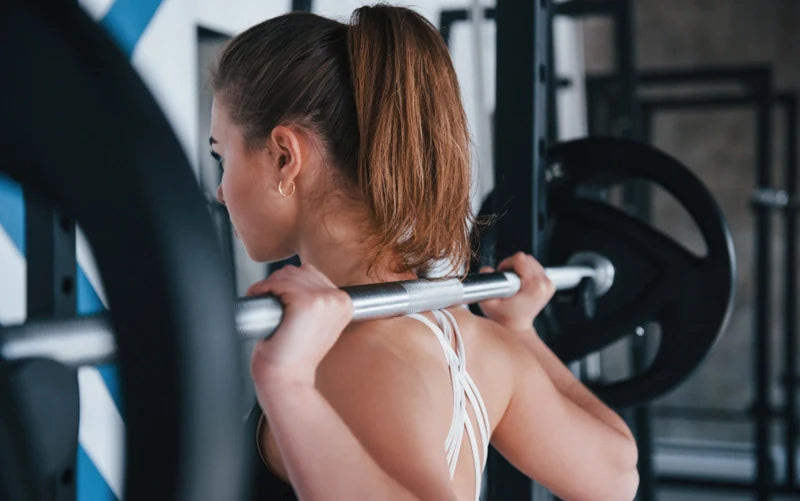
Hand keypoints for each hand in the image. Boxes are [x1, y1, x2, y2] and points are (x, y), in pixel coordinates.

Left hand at [247, 264, 353, 394]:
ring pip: (287, 275)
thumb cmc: (295, 355)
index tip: (281, 303)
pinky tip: (261, 301)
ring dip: (269, 286)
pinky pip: (277, 283)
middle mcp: (338, 298)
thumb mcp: (316, 324)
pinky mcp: (306, 302)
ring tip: (266, 304)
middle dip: (278, 284)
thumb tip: (297, 275)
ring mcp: (323, 299)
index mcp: (345, 302)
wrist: (287, 379)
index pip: (311, 274)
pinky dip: (262, 289)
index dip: (290, 285)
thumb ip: (316, 300)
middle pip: (299, 271)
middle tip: (271, 306)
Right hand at [478, 252, 554, 330]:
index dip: (506, 264)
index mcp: (534, 287)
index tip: (502, 275)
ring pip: (532, 261)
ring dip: (519, 268)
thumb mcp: (489, 303)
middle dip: (513, 265)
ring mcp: (549, 285)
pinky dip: (526, 271)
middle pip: (527, 258)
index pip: (520, 259)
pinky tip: (520, 283)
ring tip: (512, 282)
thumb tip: (487, 270)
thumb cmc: (504, 318)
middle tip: (505, 279)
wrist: (516, 327)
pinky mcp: (549, 285)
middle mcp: (545, 285)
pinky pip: (536, 268)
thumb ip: (485, 284)